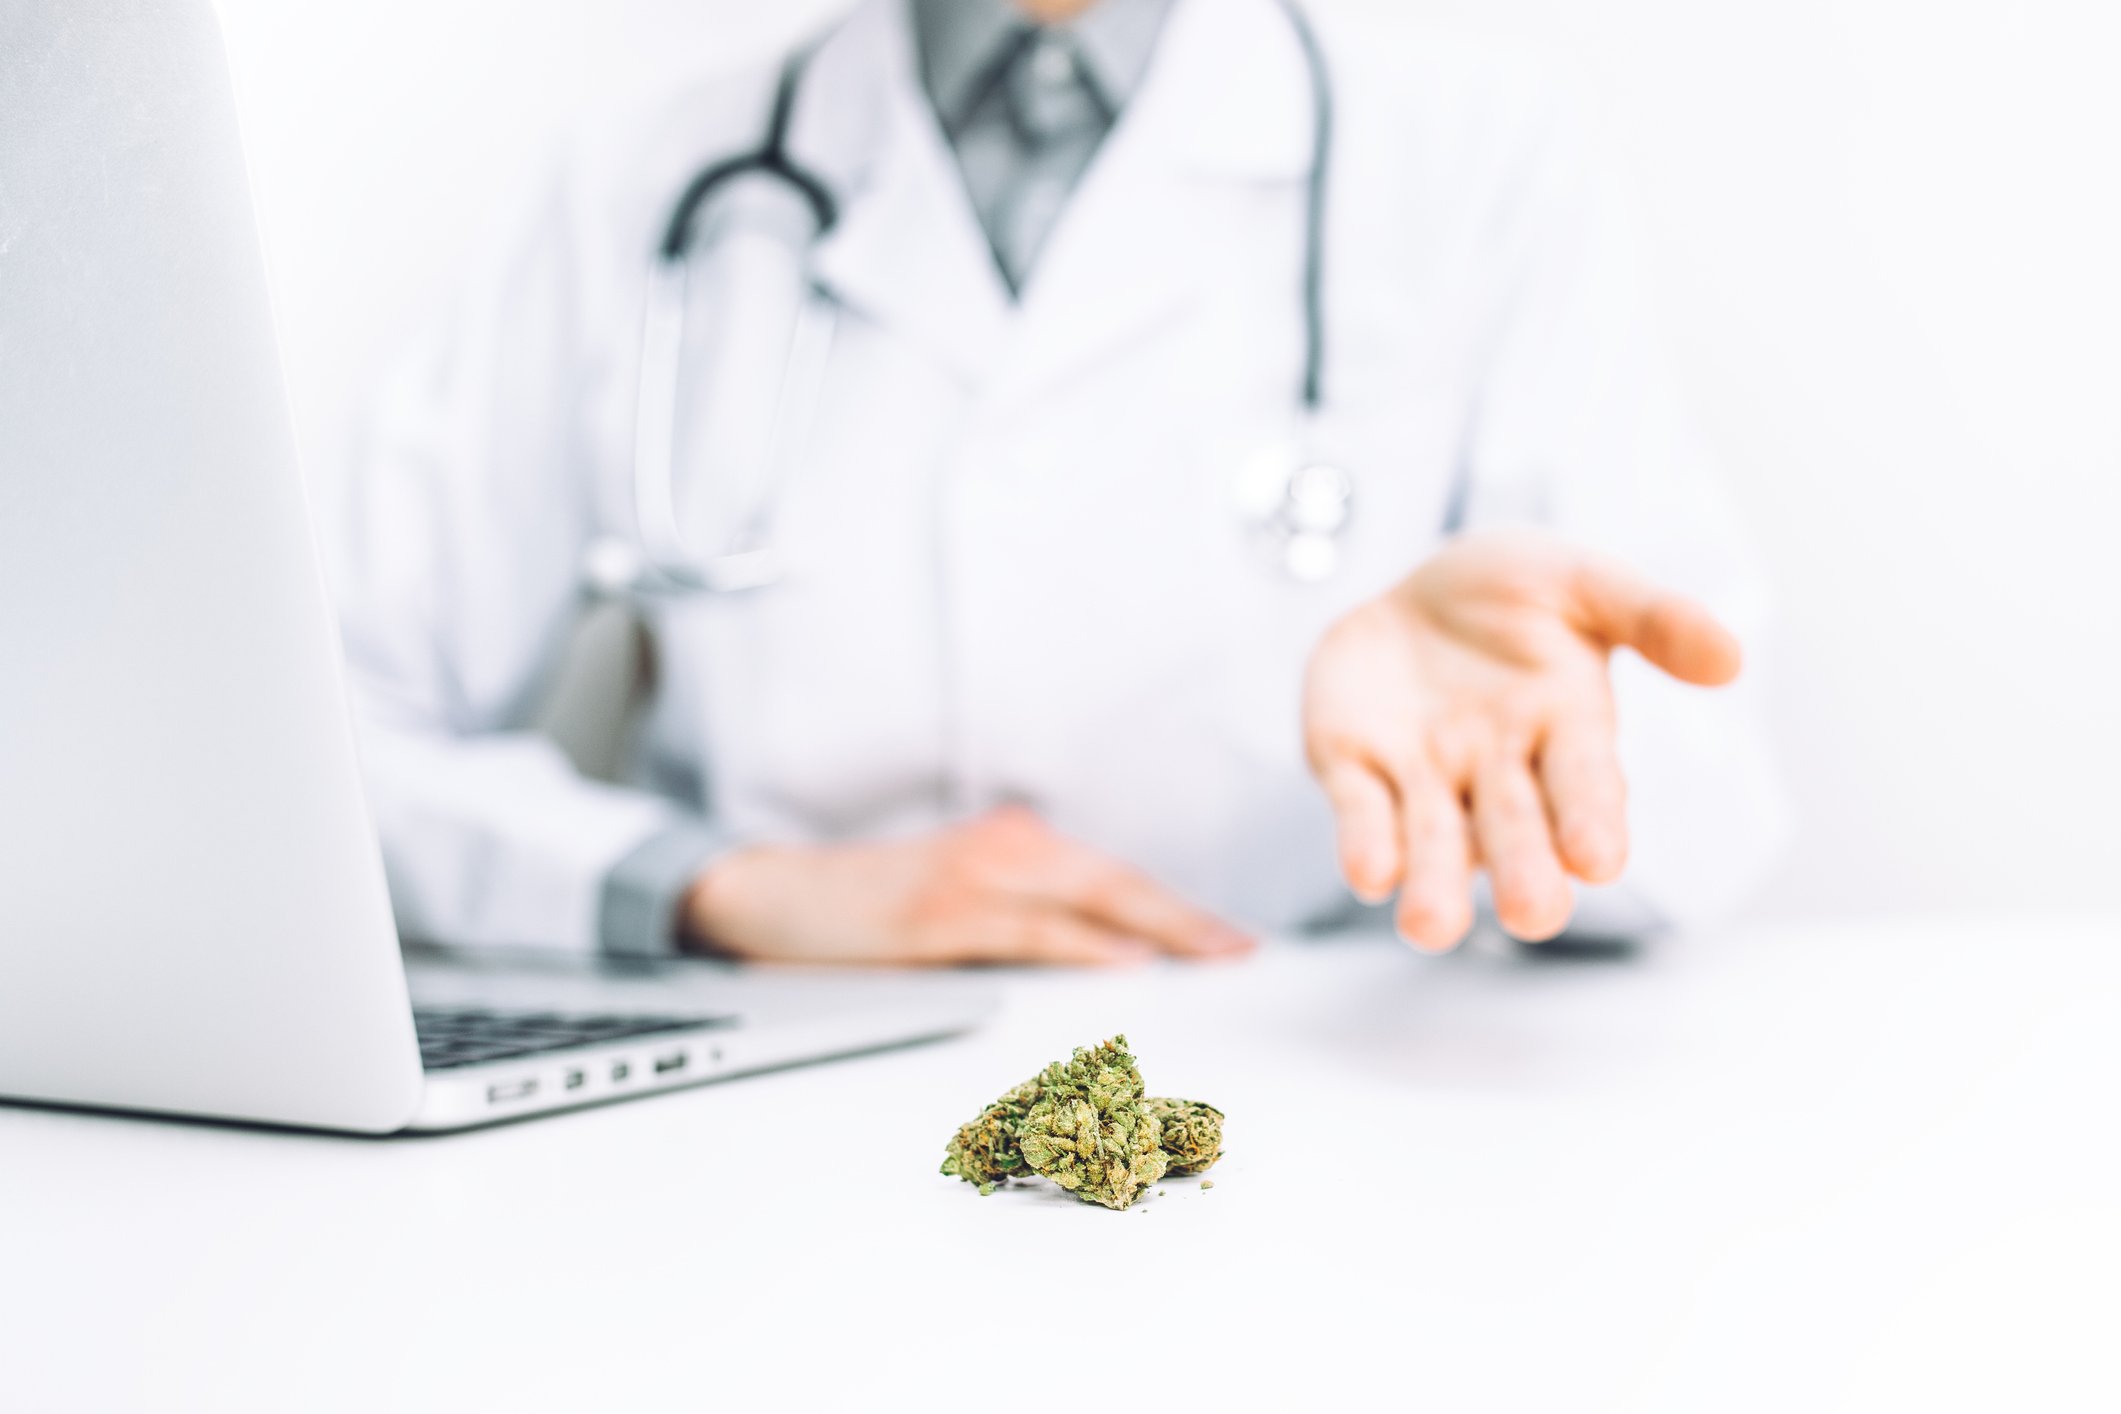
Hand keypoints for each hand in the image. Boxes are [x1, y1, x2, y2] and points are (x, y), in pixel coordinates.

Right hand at [680, 806, 1255, 966]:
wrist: (770, 894)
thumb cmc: (868, 909)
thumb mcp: (959, 906)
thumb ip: (1024, 925)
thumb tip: (1103, 967)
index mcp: (1016, 847)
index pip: (1115, 881)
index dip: (1178, 910)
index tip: (1232, 941)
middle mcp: (1005, 847)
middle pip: (1119, 883)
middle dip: (1188, 919)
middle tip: (1244, 950)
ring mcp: (973, 875)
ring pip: (1089, 898)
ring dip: (1158, 928)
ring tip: (1212, 956)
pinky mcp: (940, 910)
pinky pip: (1028, 928)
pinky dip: (1082, 943)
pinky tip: (1124, 959)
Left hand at [1303, 528, 1741, 950]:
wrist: (1418, 591)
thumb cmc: (1517, 593)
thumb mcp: (1584, 582)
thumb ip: (1652, 617)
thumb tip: (1731, 656)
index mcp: (1567, 729)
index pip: (1586, 785)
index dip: (1593, 820)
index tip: (1600, 859)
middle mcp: (1499, 771)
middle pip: (1515, 832)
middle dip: (1523, 872)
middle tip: (1533, 915)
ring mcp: (1425, 777)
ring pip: (1433, 843)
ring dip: (1434, 885)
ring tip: (1431, 927)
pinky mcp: (1355, 768)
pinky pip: (1361, 811)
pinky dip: (1365, 842)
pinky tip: (1368, 874)